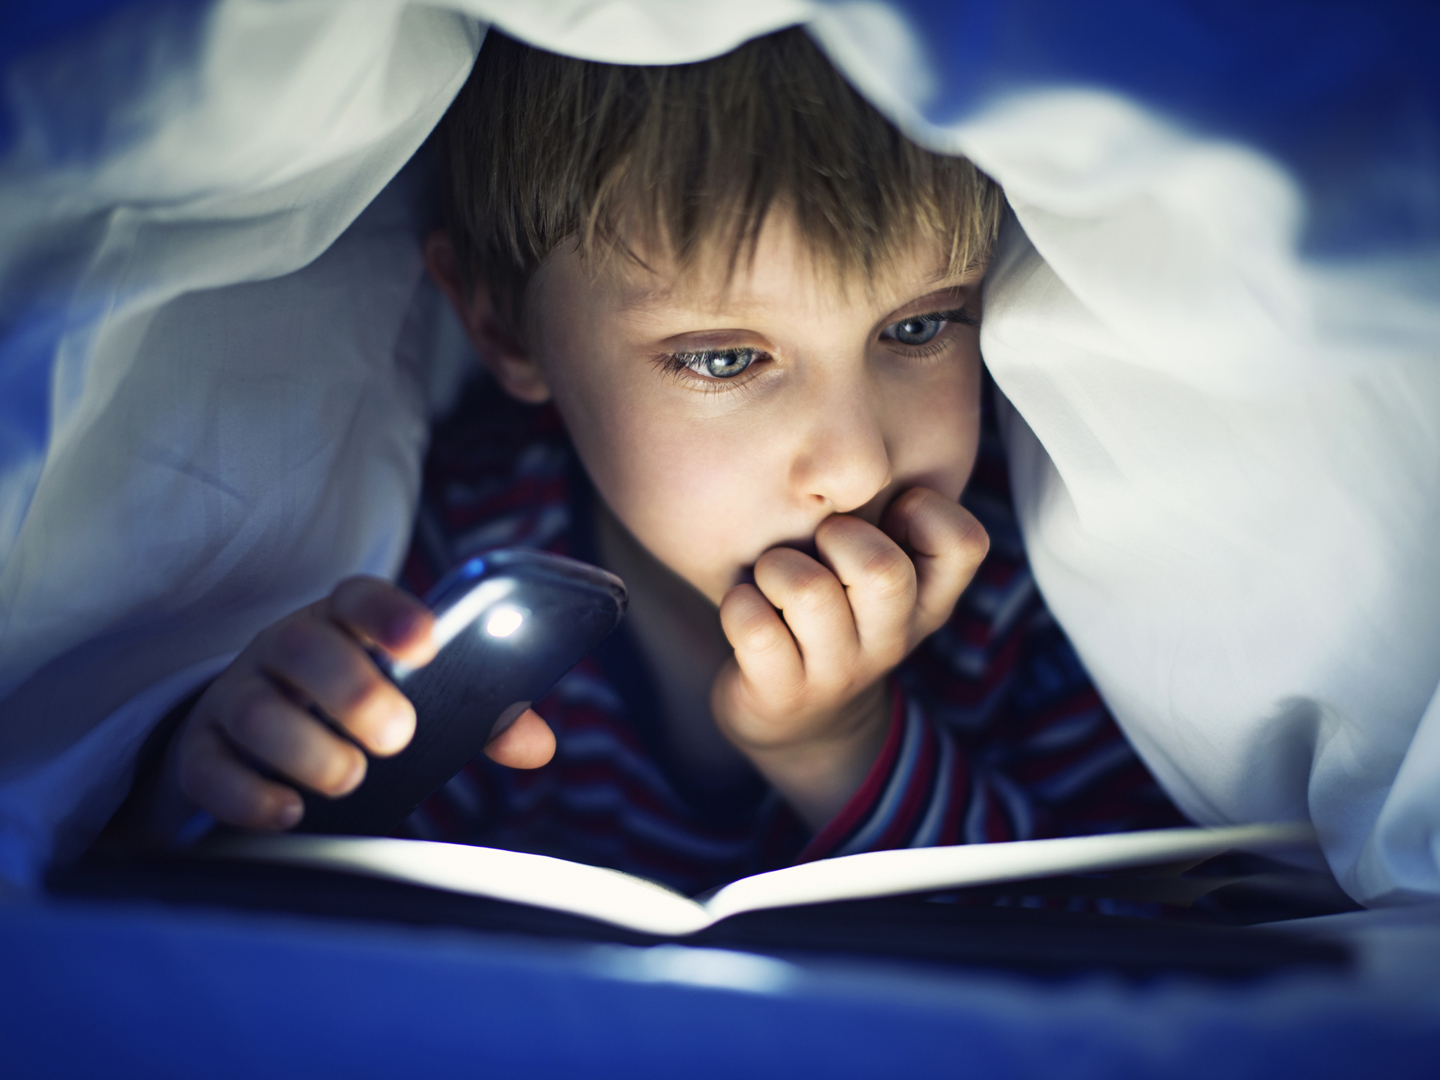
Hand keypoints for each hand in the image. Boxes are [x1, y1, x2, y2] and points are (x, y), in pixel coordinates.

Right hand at [169, 576, 555, 830]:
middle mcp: (284, 649)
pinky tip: (288, 811)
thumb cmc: (357, 709)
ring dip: (303, 745)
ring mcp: (237, 696)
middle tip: (397, 734)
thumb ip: (481, 718)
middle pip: (301, 645)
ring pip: (251, 706)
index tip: (427, 643)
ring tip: (349, 778)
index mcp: (342, 624)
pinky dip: (246, 792)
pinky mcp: (201, 751)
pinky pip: (207, 766)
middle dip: (349, 687)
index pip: (360, 597)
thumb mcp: (418, 701)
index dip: (392, 614)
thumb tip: (538, 745)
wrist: (255, 735)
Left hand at [711, 488, 988, 828]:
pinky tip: (744, 606)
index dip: (924, 509)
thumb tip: (858, 445)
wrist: (798, 720)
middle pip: (883, 570)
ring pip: (810, 593)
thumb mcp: (879, 580)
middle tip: (816, 542)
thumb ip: (887, 520)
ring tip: (771, 577)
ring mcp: (838, 671)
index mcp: (927, 601)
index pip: (965, 542)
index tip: (886, 512)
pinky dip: (739, 605)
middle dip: (837, 536)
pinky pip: (755, 630)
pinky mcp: (782, 693)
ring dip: (776, 568)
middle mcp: (892, 638)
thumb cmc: (836, 618)